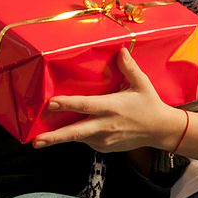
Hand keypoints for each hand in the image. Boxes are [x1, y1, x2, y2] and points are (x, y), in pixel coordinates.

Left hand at [33, 48, 174, 151]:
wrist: (160, 130)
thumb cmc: (150, 104)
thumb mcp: (142, 84)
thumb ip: (129, 67)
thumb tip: (120, 51)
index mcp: (112, 107)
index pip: (86, 105)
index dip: (68, 104)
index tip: (52, 103)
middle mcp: (105, 126)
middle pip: (76, 132)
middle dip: (55, 137)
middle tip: (36, 141)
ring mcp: (104, 139)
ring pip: (78, 137)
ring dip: (62, 136)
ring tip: (43, 138)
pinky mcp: (104, 147)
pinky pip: (86, 140)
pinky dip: (79, 135)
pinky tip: (75, 128)